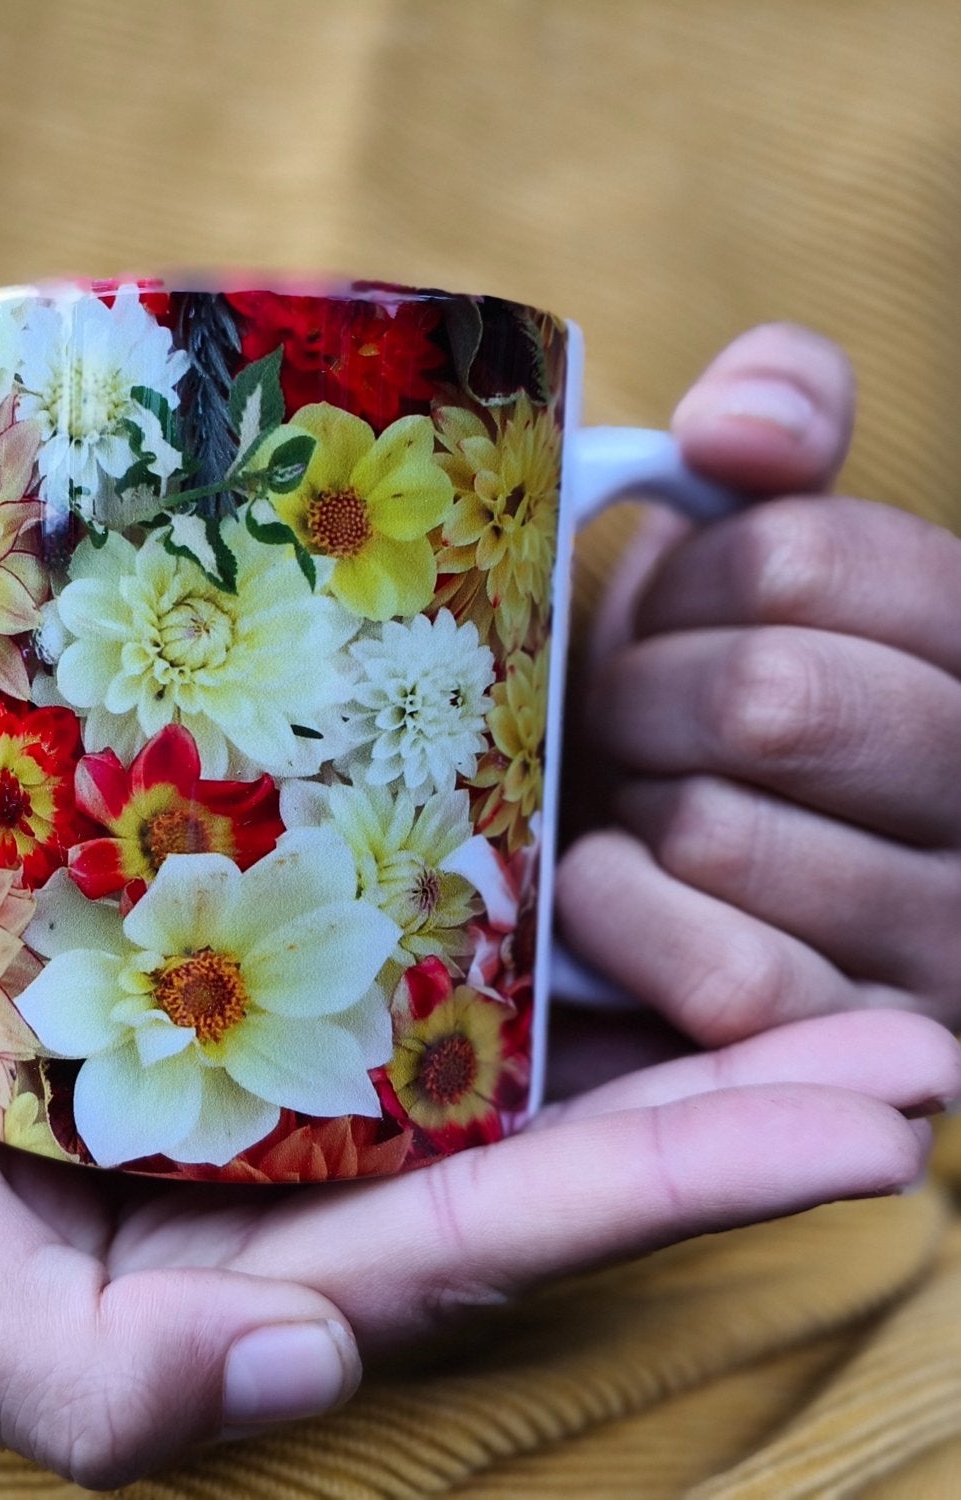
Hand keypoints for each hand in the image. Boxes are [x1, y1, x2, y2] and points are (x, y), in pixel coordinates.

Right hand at [0, 921, 958, 1487]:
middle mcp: (280, 1194)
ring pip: (491, 1047)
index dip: (677, 1191)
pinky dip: (502, 916)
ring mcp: (261, 1082)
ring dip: (657, 1002)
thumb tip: (291, 1390)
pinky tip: (612, 855)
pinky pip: (389, 950)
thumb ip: (78, 1380)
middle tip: (920, 1040)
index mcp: (235, 1294)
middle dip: (733, 1101)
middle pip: (544, 1147)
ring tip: (833, 939)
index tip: (861, 1128)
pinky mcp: (222, 982)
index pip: (487, 1243)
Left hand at [559, 323, 960, 1043]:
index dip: (681, 582)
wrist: (680, 864)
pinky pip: (730, 976)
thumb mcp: (753, 559)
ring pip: (724, 833)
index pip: (797, 559)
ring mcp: (947, 934)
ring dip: (626, 816)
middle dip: (642, 702)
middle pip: (765, 699)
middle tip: (623, 723)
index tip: (662, 614)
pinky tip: (612, 895)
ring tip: (628, 813)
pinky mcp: (867, 1043)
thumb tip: (742, 419)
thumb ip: (782, 445)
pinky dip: (627, 922)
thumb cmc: (707, 694)